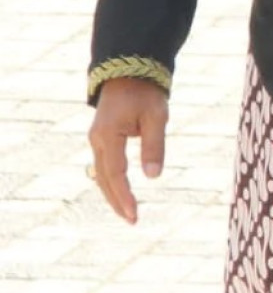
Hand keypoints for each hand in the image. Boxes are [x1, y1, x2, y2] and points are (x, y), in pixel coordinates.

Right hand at [88, 78, 168, 224]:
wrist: (129, 72)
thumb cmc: (145, 93)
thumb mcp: (156, 117)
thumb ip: (154, 146)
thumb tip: (153, 176)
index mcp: (108, 135)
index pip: (116, 173)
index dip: (125, 196)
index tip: (135, 214)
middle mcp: (97, 141)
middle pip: (104, 179)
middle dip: (117, 201)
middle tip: (133, 221)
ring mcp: (97, 140)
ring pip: (101, 174)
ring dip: (113, 194)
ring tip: (128, 213)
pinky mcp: (102, 139)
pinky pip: (104, 166)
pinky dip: (111, 182)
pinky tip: (120, 194)